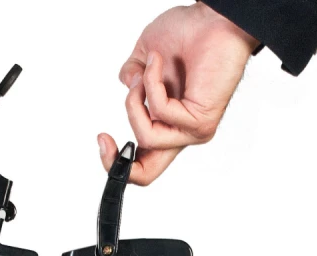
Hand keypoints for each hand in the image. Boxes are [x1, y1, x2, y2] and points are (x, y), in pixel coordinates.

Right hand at [99, 3, 256, 184]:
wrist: (214, 19)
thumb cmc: (189, 34)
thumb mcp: (145, 58)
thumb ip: (131, 77)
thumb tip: (126, 85)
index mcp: (167, 126)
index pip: (142, 164)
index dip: (116, 163)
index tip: (102, 138)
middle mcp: (180, 133)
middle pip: (147, 175)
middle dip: (116, 162)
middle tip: (104, 138)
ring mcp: (192, 131)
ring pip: (146, 137)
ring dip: (135, 102)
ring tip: (144, 72)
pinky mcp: (200, 122)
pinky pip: (161, 112)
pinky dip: (151, 84)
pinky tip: (157, 62)